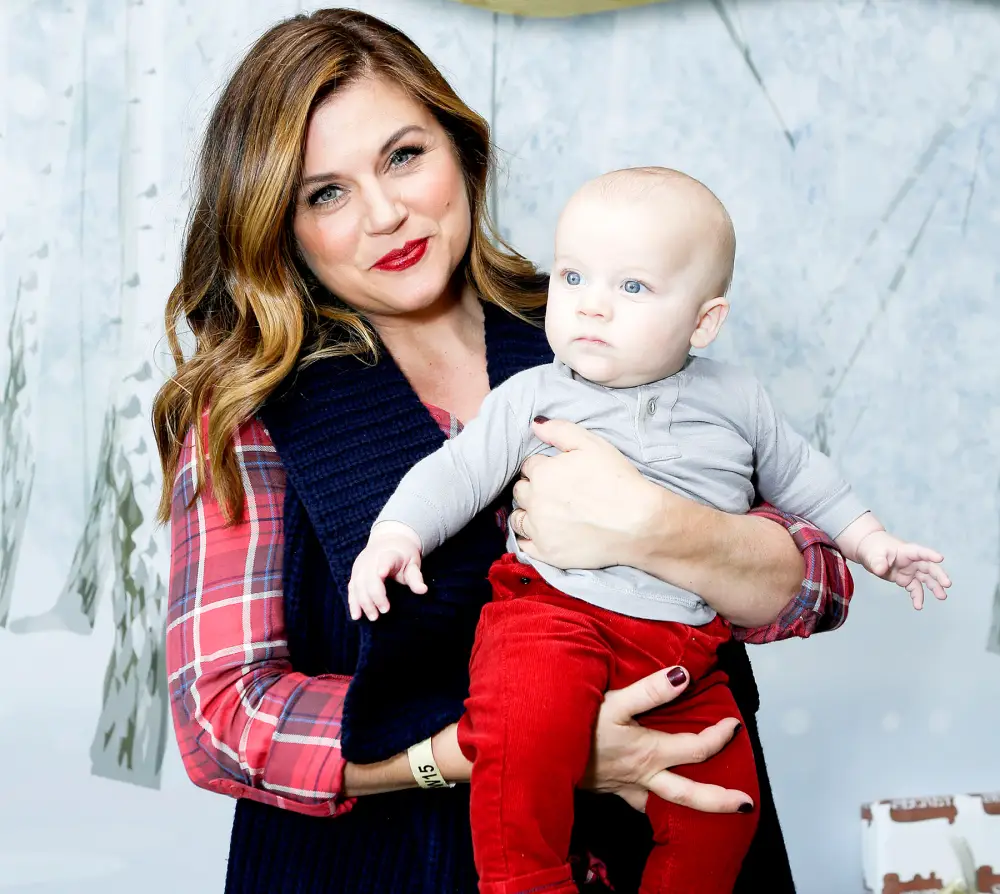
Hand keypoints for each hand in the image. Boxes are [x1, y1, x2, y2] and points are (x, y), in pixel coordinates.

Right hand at [347, 522, 425, 620]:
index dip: (383, 566)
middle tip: (385, 611)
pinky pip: (352, 588)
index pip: (386, 560)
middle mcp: (371, 560)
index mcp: (389, 554)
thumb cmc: (403, 556)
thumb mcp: (412, 563)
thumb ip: (416, 577)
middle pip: (370, 578)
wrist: (389, 541)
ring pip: (358, 585)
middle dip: (376, 595)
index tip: (382, 573)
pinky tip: (357, 615)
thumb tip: (423, 590)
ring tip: (373, 617)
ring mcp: (361, 566)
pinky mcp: (355, 573)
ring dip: (364, 602)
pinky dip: (353, 602)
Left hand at [509, 418, 662, 569]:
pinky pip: (524, 545)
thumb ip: (559, 430)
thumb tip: (534, 424)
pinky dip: (529, 538)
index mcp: (542, 473)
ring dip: (527, 512)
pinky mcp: (547, 553)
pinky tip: (543, 533)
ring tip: (546, 512)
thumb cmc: (618, 481)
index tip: (558, 473)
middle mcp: (534, 501)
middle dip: (532, 488)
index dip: (543, 467)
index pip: (529, 466)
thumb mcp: (592, 444)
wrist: (638, 523)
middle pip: (520, 491)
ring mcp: (539, 529)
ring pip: (518, 518)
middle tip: (553, 492)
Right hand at [581, 666, 752, 813]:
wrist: (541, 756)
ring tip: (707, 807)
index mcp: (649, 752)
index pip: (696, 748)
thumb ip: (650, 691)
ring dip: (690, 806)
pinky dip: (655, 802)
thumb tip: (684, 676)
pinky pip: (641, 801)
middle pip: (690, 794)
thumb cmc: (576, 727)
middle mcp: (644, 774)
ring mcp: (627, 786)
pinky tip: (656, 797)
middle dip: (720, 800)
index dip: (720, 737)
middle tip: (746, 804)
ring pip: (666, 803)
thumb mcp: (613, 703)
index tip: (735, 724)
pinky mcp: (610, 788)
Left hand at [855, 530, 950, 609]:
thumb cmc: (874, 548)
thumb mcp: (874, 554)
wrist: (869, 551)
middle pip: (929, 567)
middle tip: (947, 584)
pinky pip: (915, 588)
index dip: (930, 554)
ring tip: (942, 597)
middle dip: (938, 575)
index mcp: (906, 551)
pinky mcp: (906, 579)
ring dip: (934, 588)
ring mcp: (910, 571)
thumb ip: (878, 562)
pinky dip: (917, 597)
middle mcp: (912, 561)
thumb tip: (880, 570)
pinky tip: (918, 606)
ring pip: (926, 579)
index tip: (940, 558)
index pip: (920, 552)